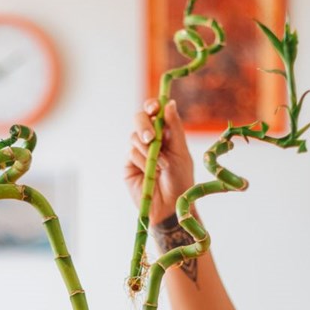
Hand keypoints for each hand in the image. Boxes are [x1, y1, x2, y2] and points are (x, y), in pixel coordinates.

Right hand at [125, 99, 194, 226]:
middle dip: (144, 125)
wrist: (171, 206)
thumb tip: (169, 103)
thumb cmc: (180, 180)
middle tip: (151, 137)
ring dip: (148, 149)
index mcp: (165, 133)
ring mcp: (138, 151)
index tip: (154, 108)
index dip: (151, 106)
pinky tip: (152, 172)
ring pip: (134, 136)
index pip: (154, 113)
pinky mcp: (128, 164)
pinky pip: (131, 153)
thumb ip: (174, 127)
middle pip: (139, 119)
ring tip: (161, 165)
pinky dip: (142, 160)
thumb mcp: (181, 152)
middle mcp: (150, 140)